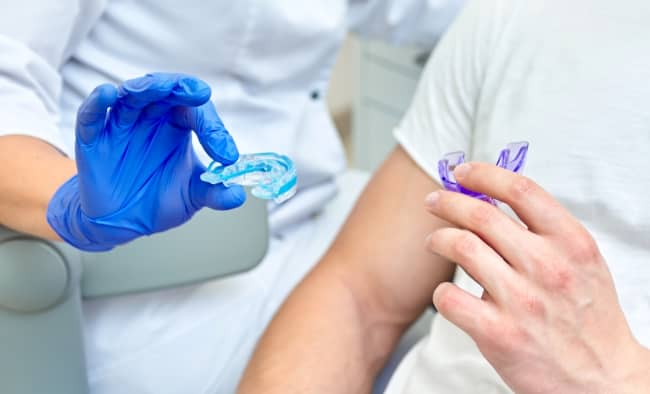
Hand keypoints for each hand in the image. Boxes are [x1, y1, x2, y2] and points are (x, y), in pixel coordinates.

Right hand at [47, 73, 245, 250]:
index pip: (196, 112)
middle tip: (198, 94)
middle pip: (164, 92)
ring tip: (158, 87)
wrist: (123, 221)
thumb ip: (215, 193)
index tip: (227, 156)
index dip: (213, 129)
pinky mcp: (93, 140)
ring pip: (130, 97)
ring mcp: (121, 126)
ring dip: (144, 89)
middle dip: (180, 89)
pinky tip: (107, 94)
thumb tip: (237, 195)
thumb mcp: (192, 197)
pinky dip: (97, 103)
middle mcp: (150, 119)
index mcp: (177, 125)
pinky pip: (92, 116)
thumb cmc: (158, 198)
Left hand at [424, 163, 649, 392]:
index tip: (462, 173)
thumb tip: (492, 198)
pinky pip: (450, 299)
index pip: (520, 190)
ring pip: (461, 248)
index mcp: (571, 243)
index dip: (483, 174)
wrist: (602, 380)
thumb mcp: (581, 263)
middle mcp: (547, 267)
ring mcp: (522, 301)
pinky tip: (446, 294)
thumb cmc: (587, 317)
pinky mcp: (499, 334)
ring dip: (438, 239)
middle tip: (433, 202)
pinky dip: (440, 292)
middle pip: (481, 216)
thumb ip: (544, 231)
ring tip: (434, 242)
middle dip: (447, 202)